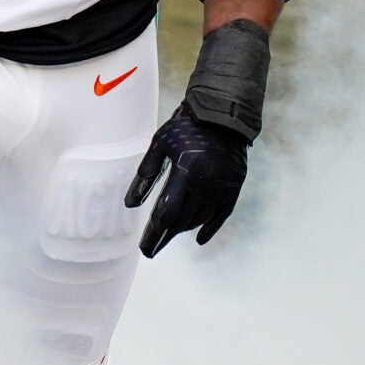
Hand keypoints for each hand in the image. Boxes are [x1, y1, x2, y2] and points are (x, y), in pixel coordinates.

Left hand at [126, 101, 249, 256]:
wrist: (223, 115)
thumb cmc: (185, 126)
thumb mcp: (159, 144)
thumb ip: (146, 173)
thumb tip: (130, 205)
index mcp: (187, 170)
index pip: (168, 212)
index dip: (155, 233)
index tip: (145, 247)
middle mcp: (207, 182)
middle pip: (182, 220)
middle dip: (165, 236)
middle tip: (152, 249)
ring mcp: (223, 187)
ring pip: (200, 219)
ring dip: (183, 229)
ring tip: (169, 234)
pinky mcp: (234, 187)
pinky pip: (221, 216)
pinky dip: (209, 228)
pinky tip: (198, 239)